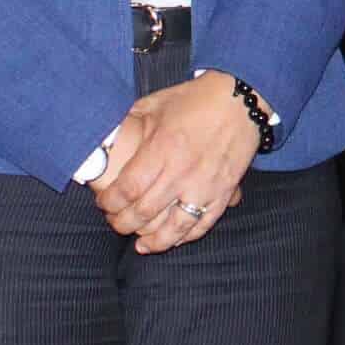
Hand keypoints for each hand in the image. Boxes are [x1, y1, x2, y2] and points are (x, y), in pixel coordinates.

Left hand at [90, 73, 259, 252]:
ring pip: (174, 228)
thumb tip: (108, 138)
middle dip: (123, 223)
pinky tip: (173, 240)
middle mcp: (181, 173)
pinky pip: (203, 224)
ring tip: (141, 245)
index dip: (110, 202)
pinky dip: (186, 237)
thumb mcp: (155, 103)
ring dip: (154, 241)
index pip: (127, 189)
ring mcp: (204, 186)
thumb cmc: (195, 99)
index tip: (103, 203)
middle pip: (144, 212)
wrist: (241, 100)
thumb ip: (131, 123)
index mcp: (161, 150)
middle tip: (116, 222)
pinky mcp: (223, 193)